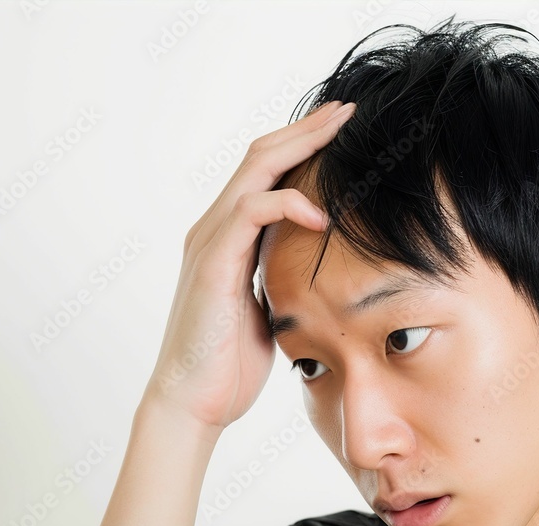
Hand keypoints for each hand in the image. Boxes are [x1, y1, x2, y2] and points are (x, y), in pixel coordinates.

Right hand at [144, 100, 355, 430]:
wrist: (193, 402)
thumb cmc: (230, 363)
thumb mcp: (267, 306)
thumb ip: (279, 275)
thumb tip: (313, 264)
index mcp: (228, 238)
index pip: (265, 173)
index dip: (301, 145)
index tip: (340, 128)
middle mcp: (214, 229)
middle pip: (261, 156)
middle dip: (306, 129)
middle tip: (345, 109)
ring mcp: (210, 243)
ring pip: (255, 171)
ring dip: (300, 146)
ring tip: (339, 130)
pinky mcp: (213, 265)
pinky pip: (250, 215)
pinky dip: (287, 205)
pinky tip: (319, 215)